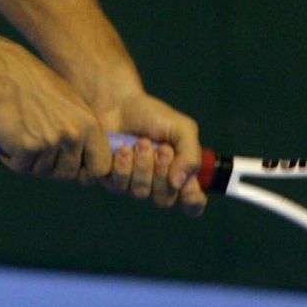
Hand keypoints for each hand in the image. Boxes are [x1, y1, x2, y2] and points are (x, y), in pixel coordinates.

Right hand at [0, 42, 113, 180]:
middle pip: (67, 174)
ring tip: (20, 136)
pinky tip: (7, 139)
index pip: (100, 167)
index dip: (86, 172)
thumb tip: (81, 160)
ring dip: (29, 161)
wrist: (3, 73)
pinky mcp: (27, 148)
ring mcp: (50, 142)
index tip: (73, 168)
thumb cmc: (34, 85)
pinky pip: (20, 167)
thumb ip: (80, 131)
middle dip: (50, 167)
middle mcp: (73, 135)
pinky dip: (11, 158)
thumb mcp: (70, 103)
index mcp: (89, 125)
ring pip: (41, 171)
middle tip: (36, 148)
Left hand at [89, 92, 207, 216]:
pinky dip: (124, 166)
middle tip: (162, 148)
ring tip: (141, 143)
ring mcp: (134, 184)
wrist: (118, 104)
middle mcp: (158, 184)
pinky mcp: (113, 180)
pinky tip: (124, 149)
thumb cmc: (152, 115)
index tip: (190, 189)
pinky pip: (120, 186)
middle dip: (163, 173)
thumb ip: (191, 154)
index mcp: (180, 173)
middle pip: (164, 200)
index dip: (193, 201)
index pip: (192, 202)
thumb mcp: (182, 128)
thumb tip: (180, 183)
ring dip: (143, 166)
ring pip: (141, 193)